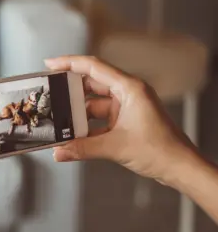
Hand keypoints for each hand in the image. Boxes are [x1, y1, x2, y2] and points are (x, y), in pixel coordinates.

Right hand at [45, 55, 197, 183]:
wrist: (180, 168)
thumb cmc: (162, 150)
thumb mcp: (115, 147)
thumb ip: (82, 148)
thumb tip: (59, 151)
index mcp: (130, 88)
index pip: (94, 67)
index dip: (69, 63)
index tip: (50, 64)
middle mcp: (128, 93)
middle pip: (91, 84)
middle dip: (70, 91)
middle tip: (49, 94)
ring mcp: (126, 108)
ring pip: (94, 104)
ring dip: (77, 114)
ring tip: (59, 121)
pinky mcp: (125, 121)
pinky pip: (99, 119)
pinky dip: (87, 126)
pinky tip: (74, 136)